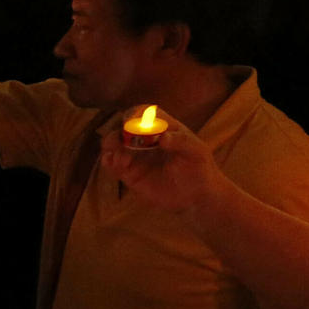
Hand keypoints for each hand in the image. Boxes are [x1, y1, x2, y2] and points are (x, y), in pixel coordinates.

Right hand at [97, 110, 224, 214]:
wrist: (195, 196)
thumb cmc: (199, 168)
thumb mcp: (197, 152)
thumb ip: (182, 142)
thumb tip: (164, 138)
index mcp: (163, 127)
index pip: (144, 113)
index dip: (136, 114)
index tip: (132, 121)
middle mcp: (146, 139)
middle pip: (123, 127)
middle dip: (118, 131)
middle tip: (119, 141)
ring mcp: (136, 155)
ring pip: (114, 144)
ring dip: (111, 147)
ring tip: (122, 159)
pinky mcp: (129, 173)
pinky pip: (112, 164)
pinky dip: (109, 162)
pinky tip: (116, 165)